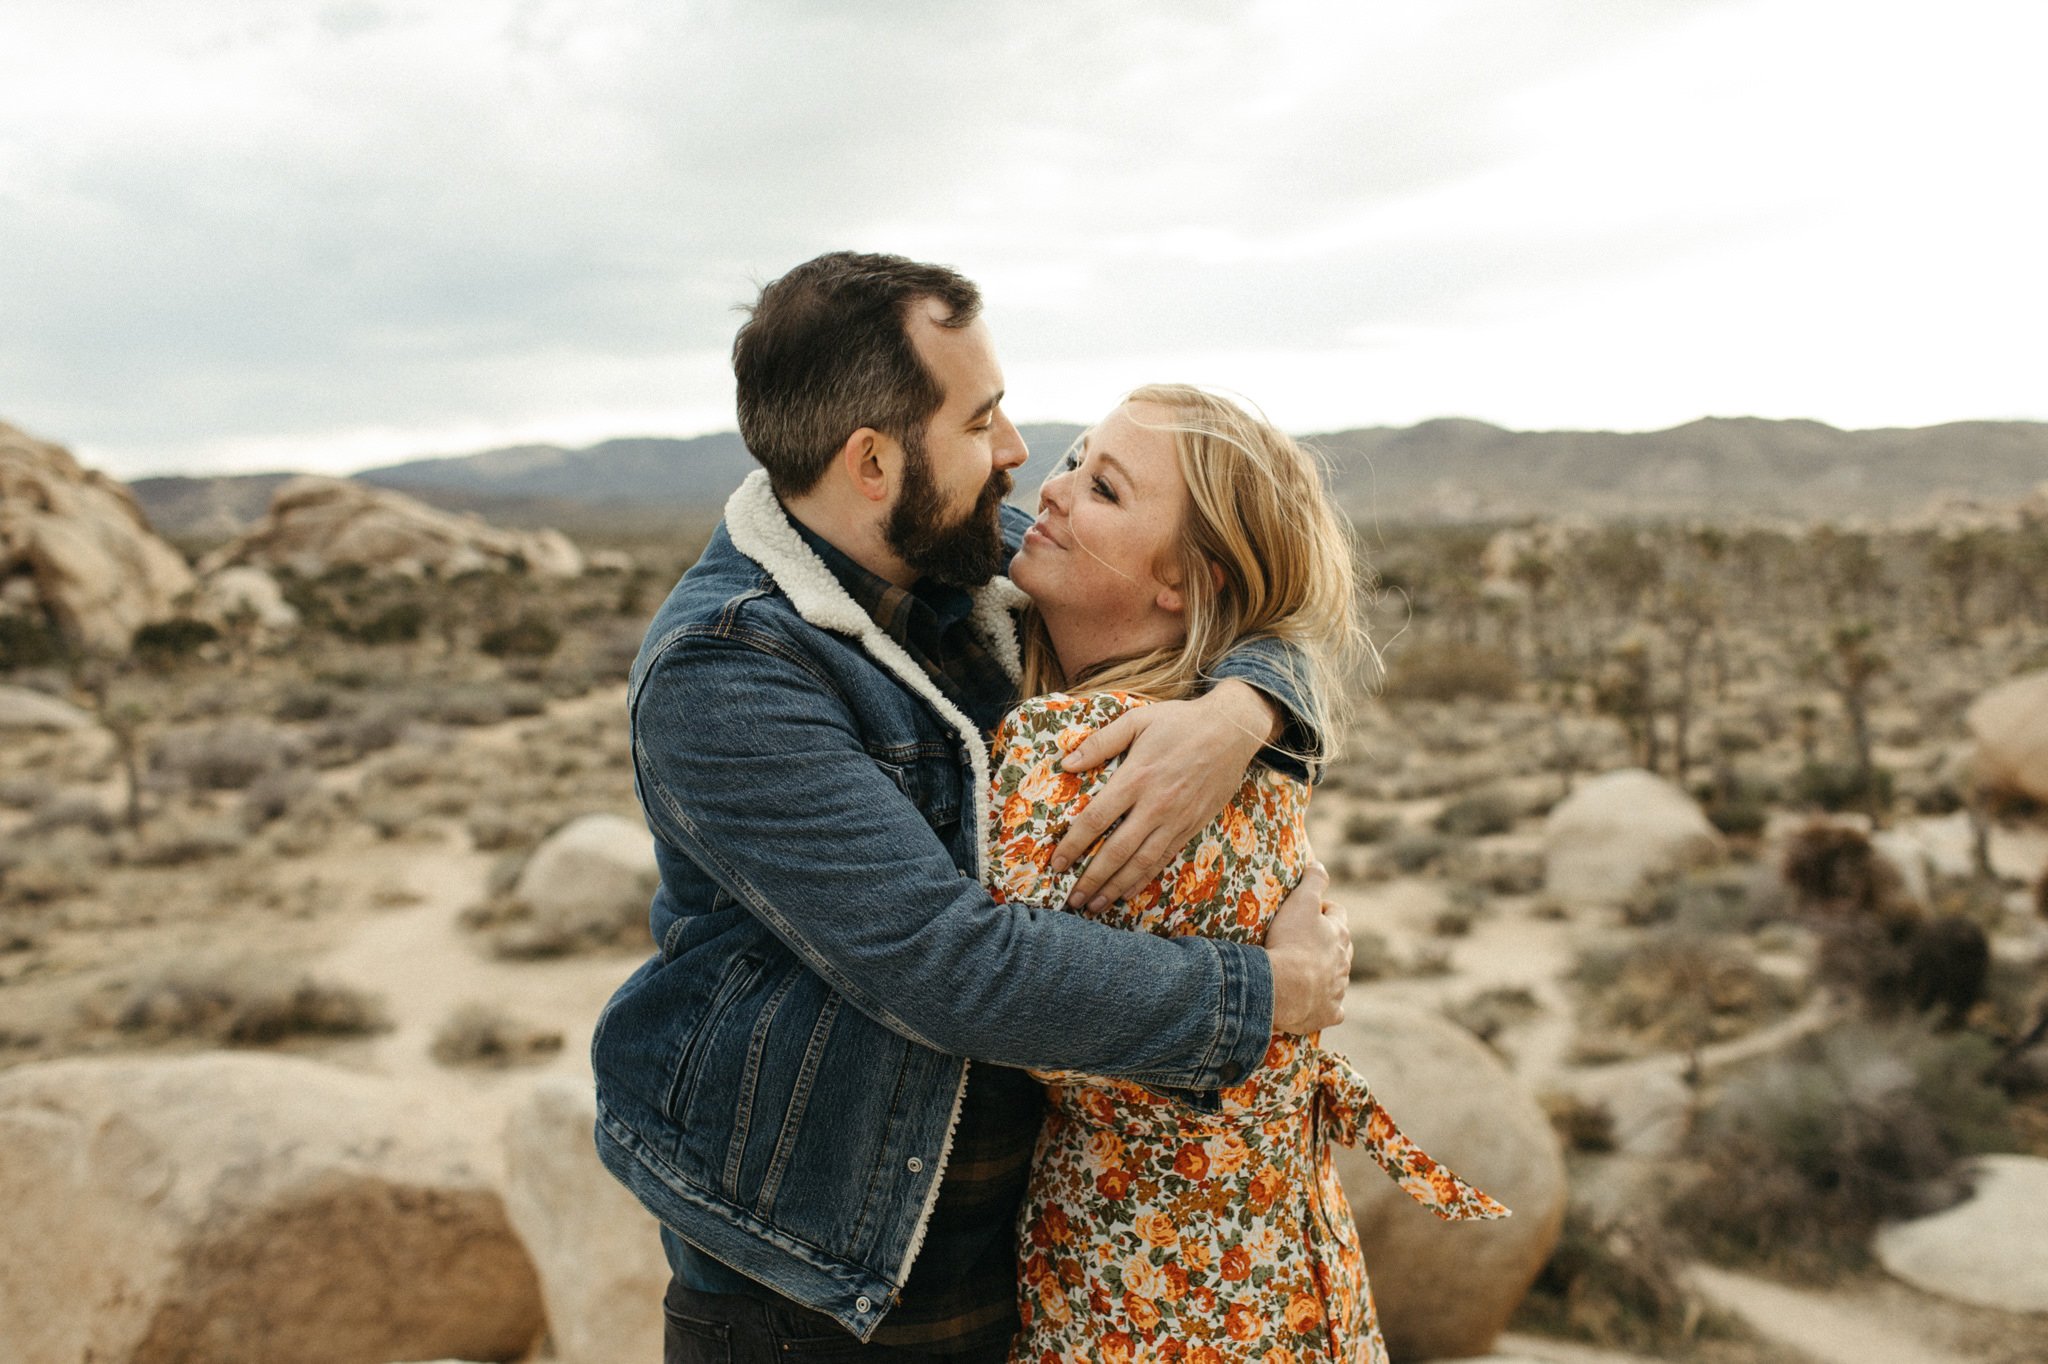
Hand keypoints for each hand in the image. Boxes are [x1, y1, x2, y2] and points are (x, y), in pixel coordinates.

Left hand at [1050, 681, 1279, 910]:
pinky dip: (1144, 879)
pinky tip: (1127, 893)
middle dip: (1091, 879)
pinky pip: (1164, 859)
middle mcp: (1155, 805)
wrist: (1233, 730)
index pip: (1096, 819)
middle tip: (1072, 899)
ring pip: (1141, 863)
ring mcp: (1176, 819)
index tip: (1056, 863)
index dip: (1073, 845)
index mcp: (1136, 778)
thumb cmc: (1181, 722)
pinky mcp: (1192, 827)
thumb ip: (1101, 742)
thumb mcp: (1137, 720)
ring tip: (1094, 906)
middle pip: (1117, 851)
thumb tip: (1066, 763)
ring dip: (1115, 887)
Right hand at [1265, 861, 1349, 1033]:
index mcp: (1339, 933)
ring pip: (1339, 978)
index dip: (1325, 909)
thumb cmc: (1291, 942)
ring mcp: (1338, 989)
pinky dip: (1327, 1006)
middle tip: (1307, 942)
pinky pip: (1334, 1010)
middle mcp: (1343, 961)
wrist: (1284, 987)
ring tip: (1305, 972)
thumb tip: (1319, 863)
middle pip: (1342, 947)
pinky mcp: (1329, 1013)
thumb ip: (1314, 880)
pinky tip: (1316, 1005)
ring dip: (1327, 973)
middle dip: (1330, 943)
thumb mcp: (1301, 902)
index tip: (1310, 911)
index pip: (1338, 914)